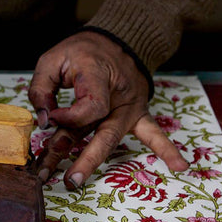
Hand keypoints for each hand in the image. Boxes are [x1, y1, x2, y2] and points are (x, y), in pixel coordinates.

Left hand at [28, 30, 188, 186]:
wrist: (116, 39)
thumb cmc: (81, 51)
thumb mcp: (53, 60)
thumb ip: (41, 89)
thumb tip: (42, 122)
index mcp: (98, 76)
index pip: (88, 108)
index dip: (67, 118)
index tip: (49, 118)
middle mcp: (119, 94)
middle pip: (103, 133)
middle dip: (83, 159)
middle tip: (66, 180)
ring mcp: (131, 107)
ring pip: (111, 138)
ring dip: (90, 162)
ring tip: (74, 183)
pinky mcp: (138, 113)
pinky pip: (153, 132)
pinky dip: (167, 149)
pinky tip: (180, 166)